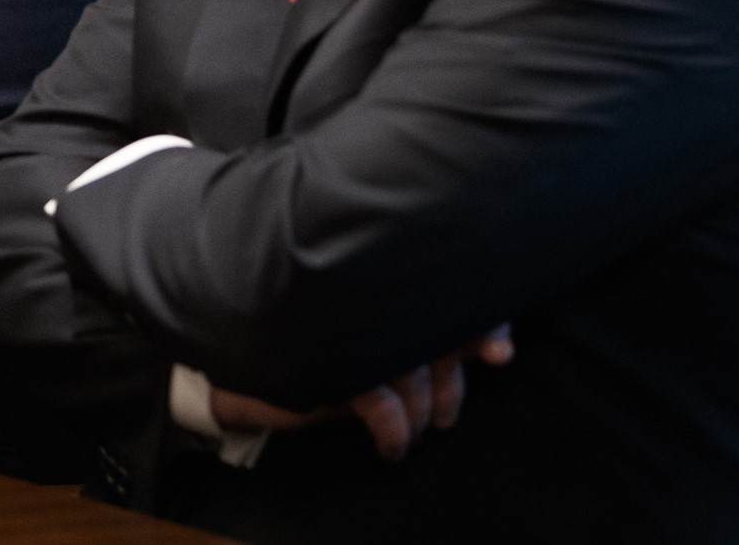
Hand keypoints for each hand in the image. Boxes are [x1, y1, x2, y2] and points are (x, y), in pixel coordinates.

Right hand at [209, 324, 513, 459]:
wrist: (237, 367)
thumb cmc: (301, 344)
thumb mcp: (360, 339)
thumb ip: (404, 332)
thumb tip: (473, 350)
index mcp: (384, 292)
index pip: (441, 299)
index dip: (478, 325)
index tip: (501, 354)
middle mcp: (374, 306)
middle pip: (435, 338)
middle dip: (451, 382)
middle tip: (447, 418)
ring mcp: (352, 332)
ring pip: (414, 375)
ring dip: (423, 412)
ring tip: (419, 431)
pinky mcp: (332, 363)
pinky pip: (381, 403)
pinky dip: (394, 430)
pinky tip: (393, 446)